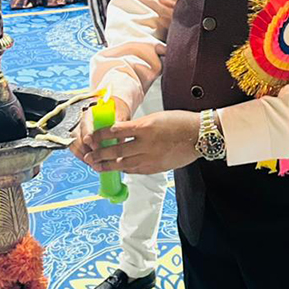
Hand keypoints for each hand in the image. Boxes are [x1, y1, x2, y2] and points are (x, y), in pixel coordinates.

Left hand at [72, 107, 201, 175]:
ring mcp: (151, 157)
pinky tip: (117, 168)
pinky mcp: (156, 167)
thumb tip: (119, 133)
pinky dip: (124, 169)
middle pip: (115, 151)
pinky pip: (135, 170)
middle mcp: (146, 144)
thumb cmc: (178, 122)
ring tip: (97, 166)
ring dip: (107, 166)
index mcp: (145, 127)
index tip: (91, 138)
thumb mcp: (155, 118)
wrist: (199, 135)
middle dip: (99, 154)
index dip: (100, 136)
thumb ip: (136, 127)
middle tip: (89, 156)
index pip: (115, 132)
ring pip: (122, 164)